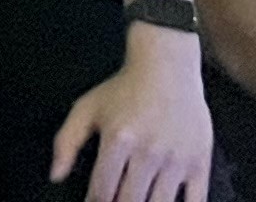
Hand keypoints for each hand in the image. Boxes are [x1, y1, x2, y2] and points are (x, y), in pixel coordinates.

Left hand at [53, 40, 212, 201]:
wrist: (167, 66)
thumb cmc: (124, 89)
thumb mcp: (87, 108)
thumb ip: (66, 141)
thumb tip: (55, 175)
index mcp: (119, 138)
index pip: (102, 191)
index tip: (95, 201)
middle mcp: (149, 151)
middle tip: (116, 198)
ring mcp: (177, 158)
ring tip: (137, 197)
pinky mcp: (199, 161)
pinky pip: (196, 201)